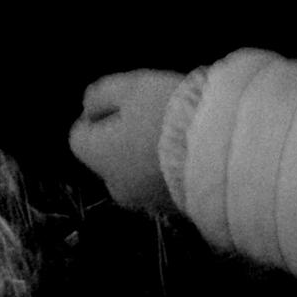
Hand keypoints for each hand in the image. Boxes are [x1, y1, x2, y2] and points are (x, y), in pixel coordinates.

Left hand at [68, 69, 184, 210]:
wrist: (218, 152)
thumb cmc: (167, 113)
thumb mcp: (131, 87)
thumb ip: (101, 94)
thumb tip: (89, 107)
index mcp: (99, 157)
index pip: (79, 137)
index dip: (97, 114)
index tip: (123, 101)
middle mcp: (116, 186)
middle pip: (109, 156)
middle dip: (123, 135)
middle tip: (152, 113)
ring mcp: (146, 202)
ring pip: (136, 171)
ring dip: (146, 153)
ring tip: (176, 131)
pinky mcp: (174, 209)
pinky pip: (161, 183)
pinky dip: (168, 169)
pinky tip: (189, 150)